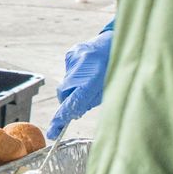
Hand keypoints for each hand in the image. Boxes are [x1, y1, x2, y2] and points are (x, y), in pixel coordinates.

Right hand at [46, 26, 113, 140]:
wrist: (120, 41)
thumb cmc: (118, 68)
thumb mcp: (109, 89)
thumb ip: (90, 101)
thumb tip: (75, 112)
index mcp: (93, 80)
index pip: (72, 104)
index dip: (62, 119)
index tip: (53, 132)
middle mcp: (80, 69)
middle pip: (64, 94)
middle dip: (70, 99)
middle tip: (85, 98)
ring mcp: (73, 59)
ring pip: (66, 83)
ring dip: (75, 86)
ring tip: (92, 77)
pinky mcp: (70, 53)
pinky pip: (68, 71)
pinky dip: (75, 75)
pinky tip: (88, 68)